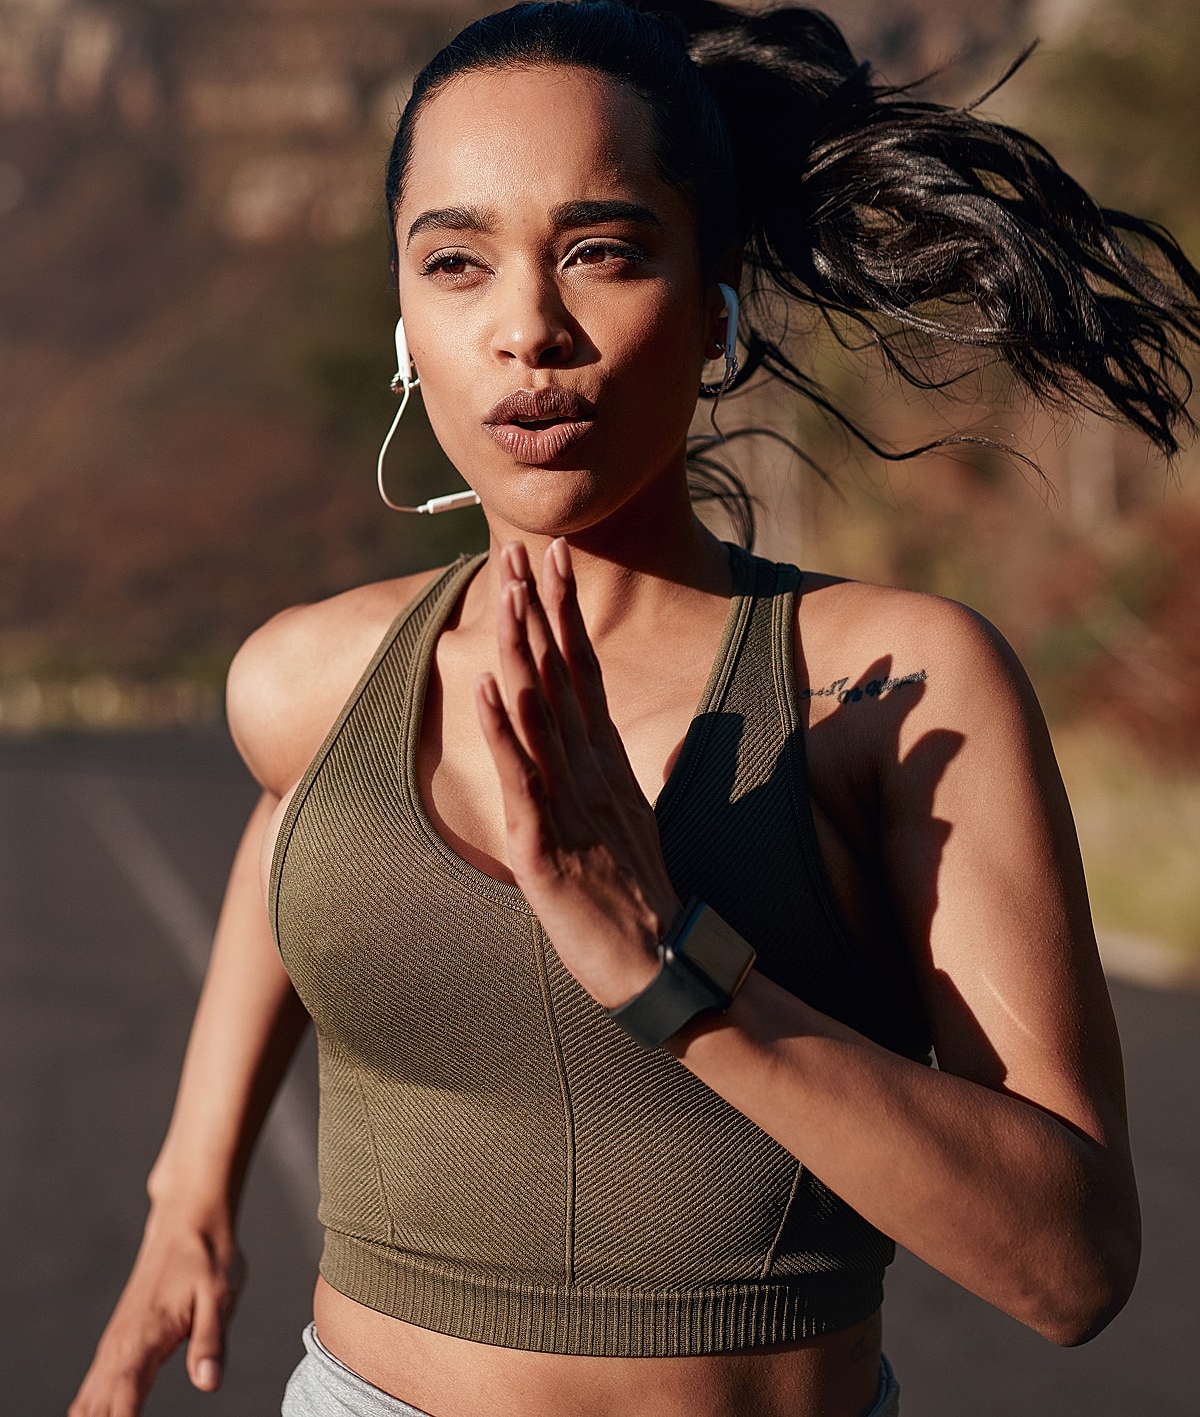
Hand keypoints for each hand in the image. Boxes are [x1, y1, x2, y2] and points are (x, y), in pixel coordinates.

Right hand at [69, 1203, 243, 1416]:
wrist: (187, 1221)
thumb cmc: (206, 1256)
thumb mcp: (220, 1296)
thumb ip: (211, 1342)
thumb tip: (208, 1382)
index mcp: (145, 1338)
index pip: (122, 1403)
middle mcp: (121, 1344)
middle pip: (96, 1410)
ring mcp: (115, 1343)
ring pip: (88, 1401)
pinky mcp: (117, 1340)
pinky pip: (93, 1386)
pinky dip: (91, 1411)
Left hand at [475, 539, 680, 1008]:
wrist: (664, 969)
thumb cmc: (644, 901)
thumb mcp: (640, 825)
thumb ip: (643, 777)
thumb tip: (674, 741)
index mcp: (607, 764)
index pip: (584, 673)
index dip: (567, 615)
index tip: (557, 562)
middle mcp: (591, 771)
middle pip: (563, 676)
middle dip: (542, 609)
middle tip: (526, 547)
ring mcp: (570, 804)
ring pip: (541, 713)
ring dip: (521, 649)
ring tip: (506, 591)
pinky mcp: (546, 846)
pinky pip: (522, 778)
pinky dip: (503, 731)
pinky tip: (488, 687)